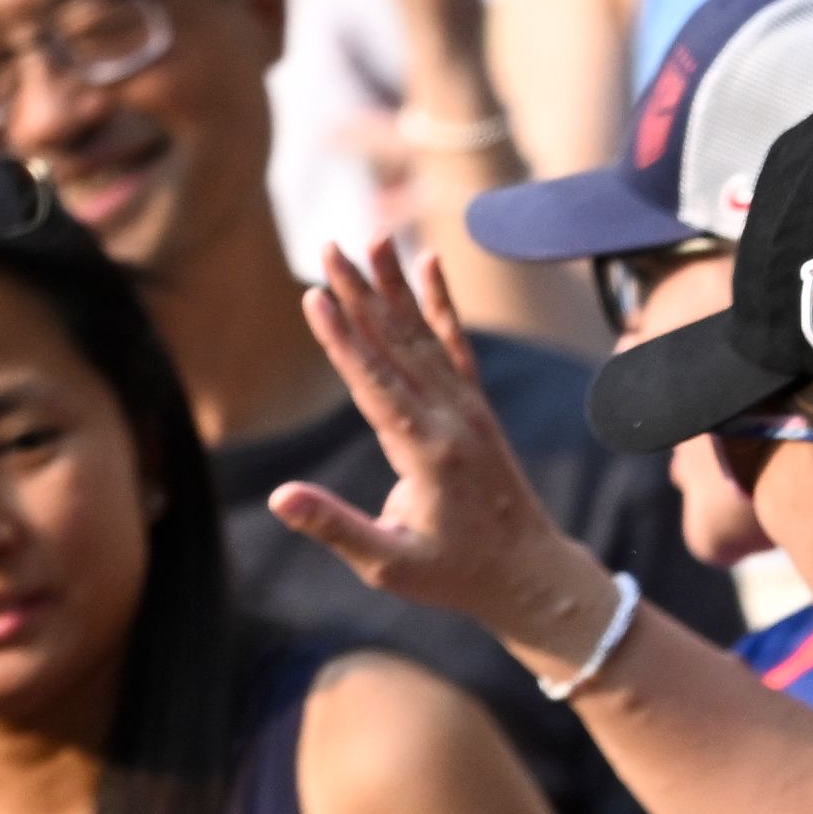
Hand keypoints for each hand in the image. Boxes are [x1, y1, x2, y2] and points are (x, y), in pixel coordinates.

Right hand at [275, 239, 625, 657]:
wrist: (532, 575)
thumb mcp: (389, 565)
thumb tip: (280, 498)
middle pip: (396, 346)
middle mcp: (452, 420)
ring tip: (370, 238)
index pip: (374, 385)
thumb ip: (336, 527)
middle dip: (360, 294)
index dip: (341, 340)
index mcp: (427, 452)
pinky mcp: (478, 408)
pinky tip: (430, 264)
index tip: (315, 296)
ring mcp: (469, 410)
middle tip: (328, 245)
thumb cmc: (455, 575)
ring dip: (394, 286)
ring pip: (425, 336)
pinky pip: (457, 346)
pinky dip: (442, 305)